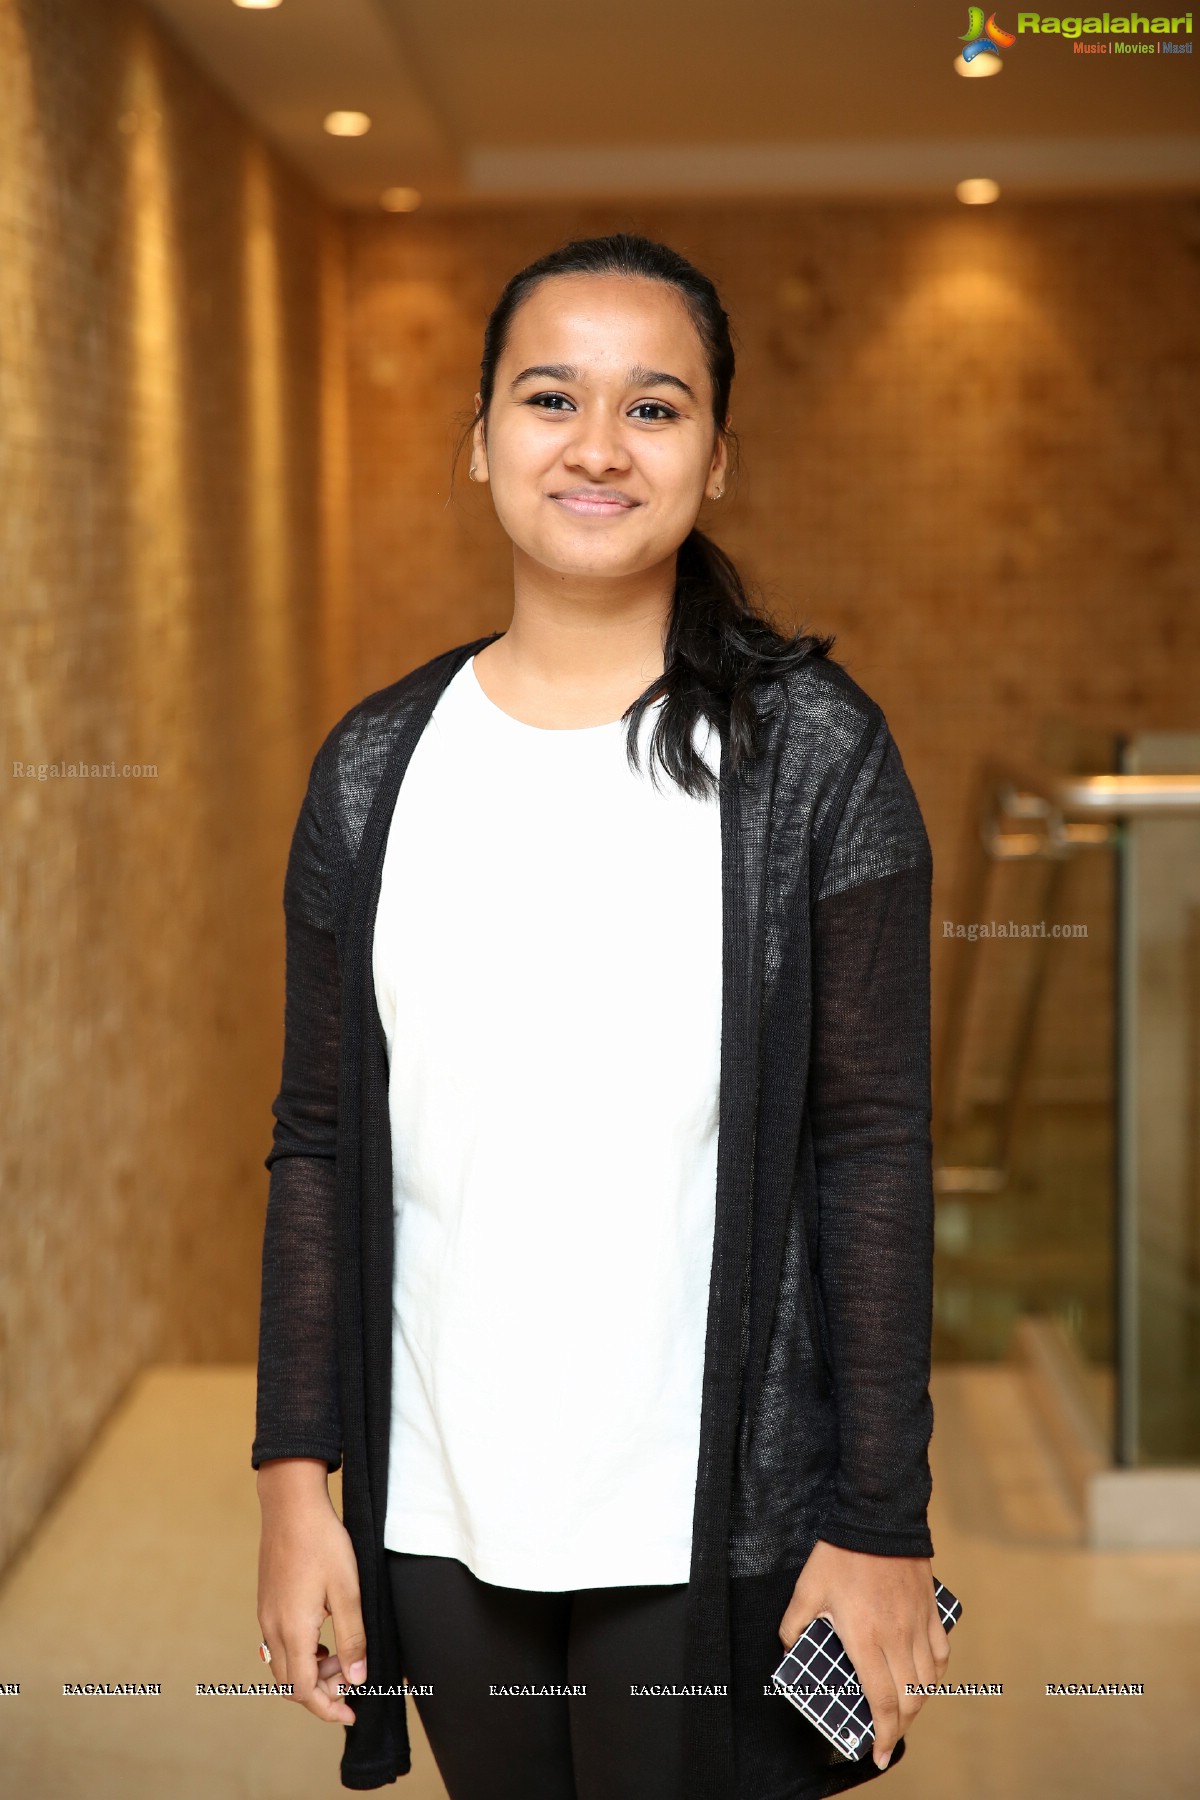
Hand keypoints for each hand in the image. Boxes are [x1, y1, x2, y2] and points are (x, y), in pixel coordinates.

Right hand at [256, 1458, 368, 1726]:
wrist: (291, 1505)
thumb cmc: (322, 1542)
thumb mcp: (347, 1591)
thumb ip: (351, 1638)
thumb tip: (356, 1678)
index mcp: (293, 1630)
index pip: (303, 1690)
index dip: (326, 1708)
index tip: (350, 1713)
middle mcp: (272, 1629)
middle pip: (290, 1684)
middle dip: (321, 1692)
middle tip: (351, 1682)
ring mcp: (266, 1616)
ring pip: (284, 1665)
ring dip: (312, 1672)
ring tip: (342, 1657)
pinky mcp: (267, 1604)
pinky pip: (280, 1645)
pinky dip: (302, 1654)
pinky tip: (324, 1637)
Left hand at [778, 1539, 949, 1770]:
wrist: (876, 1516)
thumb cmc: (839, 1554)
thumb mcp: (806, 1590)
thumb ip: (794, 1625)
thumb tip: (789, 1648)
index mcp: (866, 1639)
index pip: (882, 1702)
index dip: (883, 1734)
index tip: (878, 1754)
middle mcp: (897, 1639)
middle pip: (910, 1699)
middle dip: (900, 1727)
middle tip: (887, 1737)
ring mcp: (918, 1625)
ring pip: (928, 1681)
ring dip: (918, 1704)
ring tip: (903, 1712)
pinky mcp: (930, 1610)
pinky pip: (940, 1653)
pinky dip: (936, 1674)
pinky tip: (926, 1679)